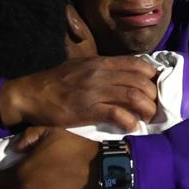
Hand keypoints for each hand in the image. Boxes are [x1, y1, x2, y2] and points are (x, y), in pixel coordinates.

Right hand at [0, 56, 157, 131]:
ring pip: (132, 96)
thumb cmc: (57, 81)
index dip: (152, 76)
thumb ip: (104, 68)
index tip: (156, 87)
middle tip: (154, 106)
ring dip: (146, 109)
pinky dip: (129, 120)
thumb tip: (126, 74)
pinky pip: (116, 114)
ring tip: (148, 118)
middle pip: (139, 81)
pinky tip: (133, 126)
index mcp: (101, 62)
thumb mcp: (82, 66)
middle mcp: (100, 74)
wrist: (31, 94)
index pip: (137, 64)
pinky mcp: (87, 110)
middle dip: (152, 95)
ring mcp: (94, 91)